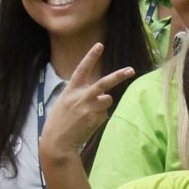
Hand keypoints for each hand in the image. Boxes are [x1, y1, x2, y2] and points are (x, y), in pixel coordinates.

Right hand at [41, 43, 136, 163]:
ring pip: (107, 99)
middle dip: (118, 76)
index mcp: (71, 90)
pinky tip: (88, 124)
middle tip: (131, 70)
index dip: (91, 57)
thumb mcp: (64, 102)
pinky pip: (104, 114)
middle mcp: (81, 96)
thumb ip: (79, 94)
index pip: (82, 69)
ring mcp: (89, 108)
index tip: (100, 45)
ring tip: (89, 114)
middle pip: (104, 83)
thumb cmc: (59, 122)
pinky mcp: (95, 118)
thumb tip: (101, 94)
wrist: (57, 143)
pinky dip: (99, 117)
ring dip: (103, 104)